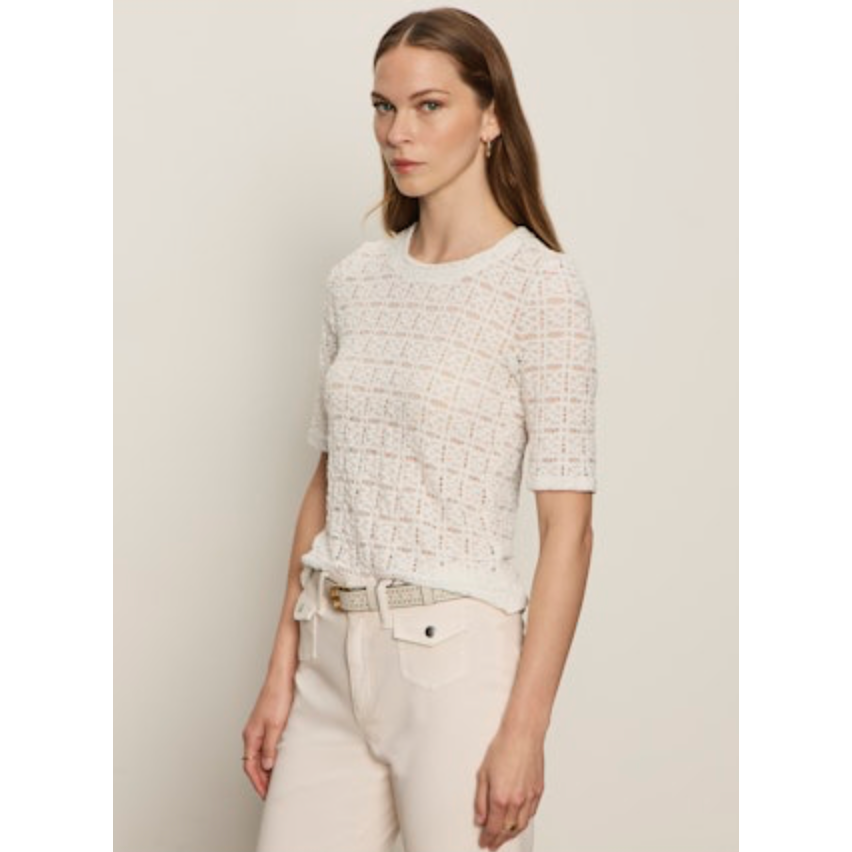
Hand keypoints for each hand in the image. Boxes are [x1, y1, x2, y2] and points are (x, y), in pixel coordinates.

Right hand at [241, 674, 295, 798]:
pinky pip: (265, 745)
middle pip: (253, 762)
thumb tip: (267, 766)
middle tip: (271, 791)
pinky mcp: (267, 722)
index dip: (257, 782)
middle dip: (261, 778)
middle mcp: (252, 733)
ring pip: (259, 754)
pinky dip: (270, 755)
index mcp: (250, 735)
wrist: (282, 676)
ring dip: (266, 768)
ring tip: (276, 779)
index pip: (250, 766)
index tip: (265, 794)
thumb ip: (270, 747)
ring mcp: (259, 727)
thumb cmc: (278, 696)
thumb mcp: (275, 726)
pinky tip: (279, 757)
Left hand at [474, 725, 544, 849]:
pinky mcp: (538, 790)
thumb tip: (480, 818)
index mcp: (500, 797)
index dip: (487, 838)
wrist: (523, 734)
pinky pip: (531, 814)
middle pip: (507, 829)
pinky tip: (519, 822)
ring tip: (504, 837)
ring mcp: (530, 797)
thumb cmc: (504, 747)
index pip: (493, 827)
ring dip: (512, 834)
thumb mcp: (483, 773)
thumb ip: (480, 800)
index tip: (484, 842)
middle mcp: (517, 801)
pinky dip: (524, 822)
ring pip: (521, 825)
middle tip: (492, 843)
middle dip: (499, 839)